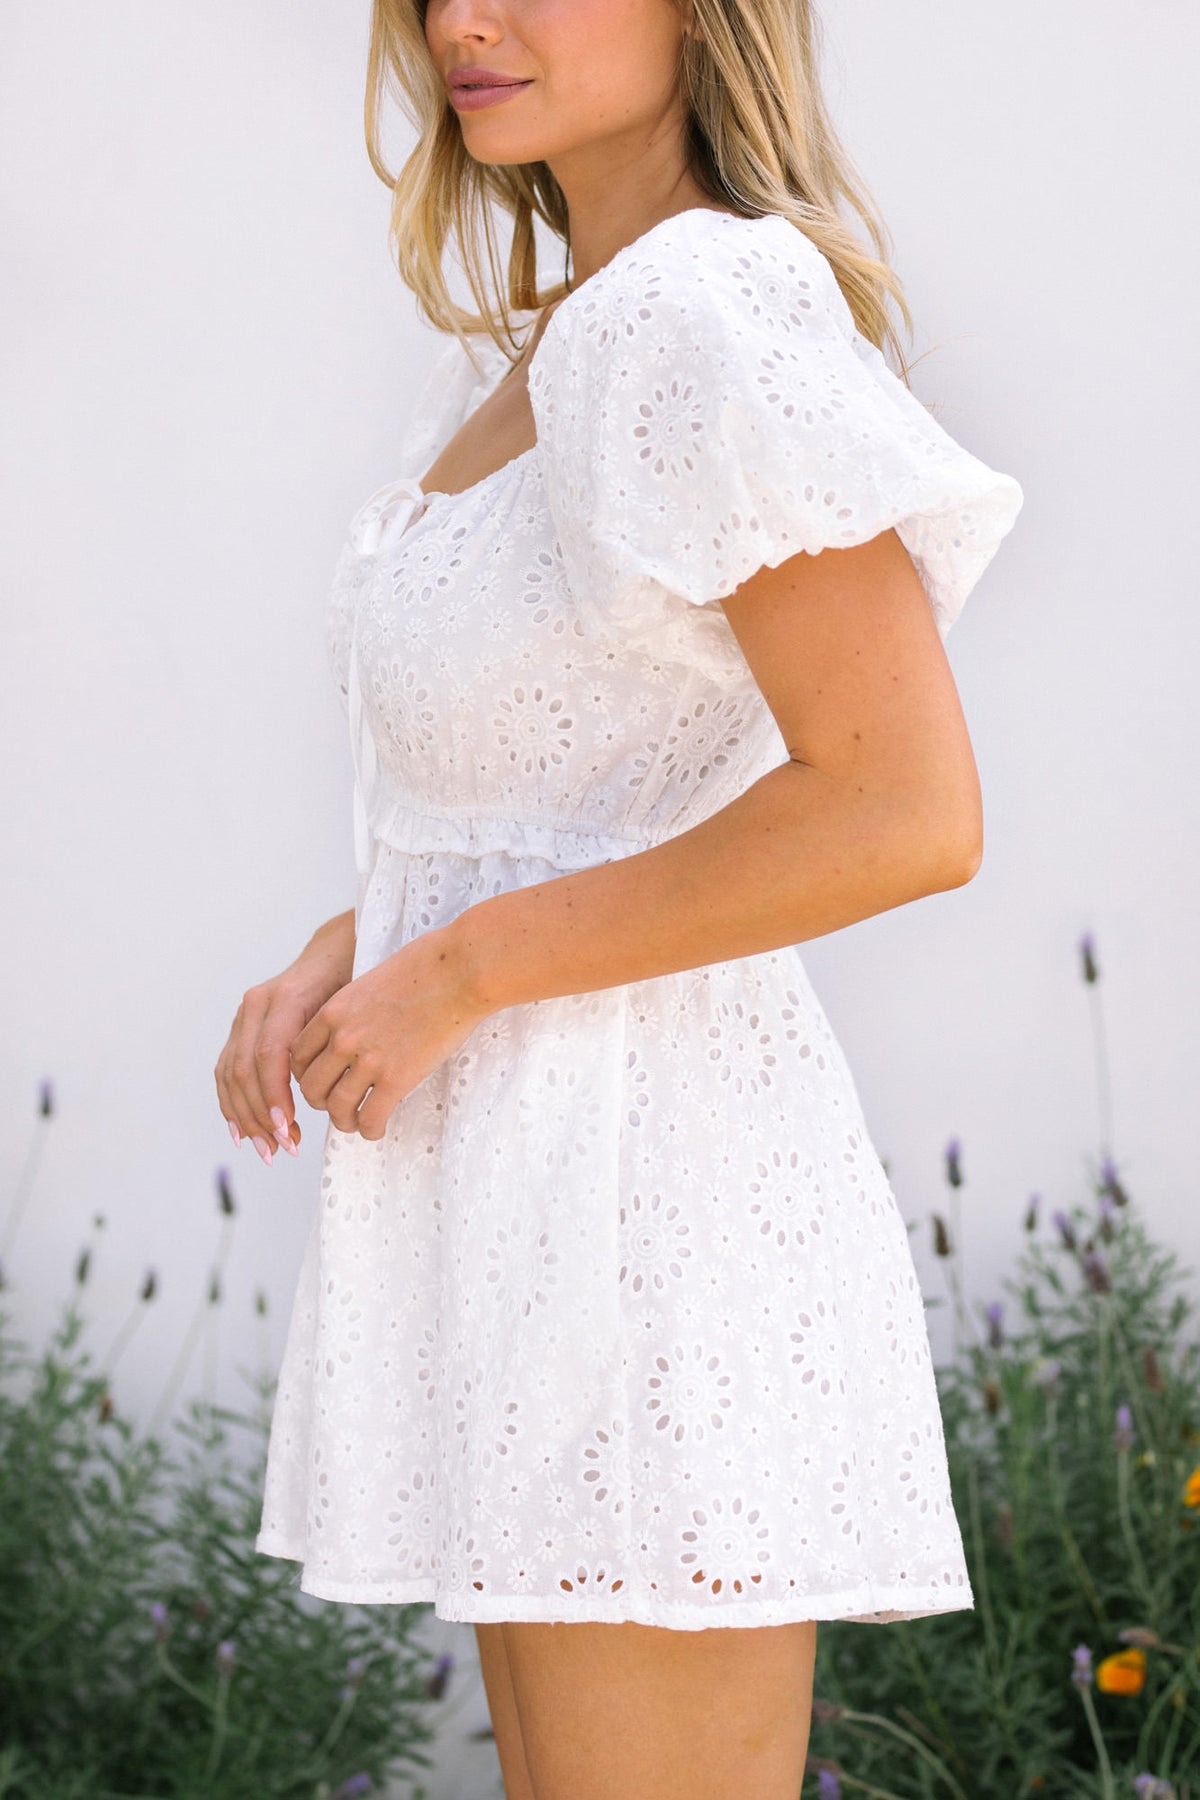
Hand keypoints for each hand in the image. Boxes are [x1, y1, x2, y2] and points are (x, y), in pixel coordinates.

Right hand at [215, 911, 355, 1162]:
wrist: (334, 952)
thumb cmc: (352, 981)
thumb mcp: (352, 1004)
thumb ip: (334, 1041)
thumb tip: (330, 1092)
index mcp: (283, 998)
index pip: (269, 1055)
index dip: (274, 1096)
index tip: (289, 1129)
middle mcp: (255, 1006)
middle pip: (245, 1070)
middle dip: (261, 1115)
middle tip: (282, 1149)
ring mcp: (243, 1017)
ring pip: (231, 1075)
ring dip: (247, 1118)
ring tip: (270, 1150)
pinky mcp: (239, 1029)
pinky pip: (227, 1072)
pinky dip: (232, 1105)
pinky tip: (243, 1134)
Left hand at [289, 925, 488, 1140]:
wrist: (459, 971)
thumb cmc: (426, 968)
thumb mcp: (372, 981)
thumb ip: (356, 1009)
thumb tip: (360, 1028)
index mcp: (334, 1012)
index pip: (298, 1055)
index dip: (307, 1074)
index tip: (323, 1079)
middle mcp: (343, 1038)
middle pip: (311, 1086)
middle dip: (321, 1101)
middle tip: (338, 1104)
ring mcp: (369, 1060)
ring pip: (337, 1107)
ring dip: (344, 1120)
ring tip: (357, 1122)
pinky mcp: (397, 1077)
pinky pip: (370, 1117)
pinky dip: (370, 1129)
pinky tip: (377, 1128)